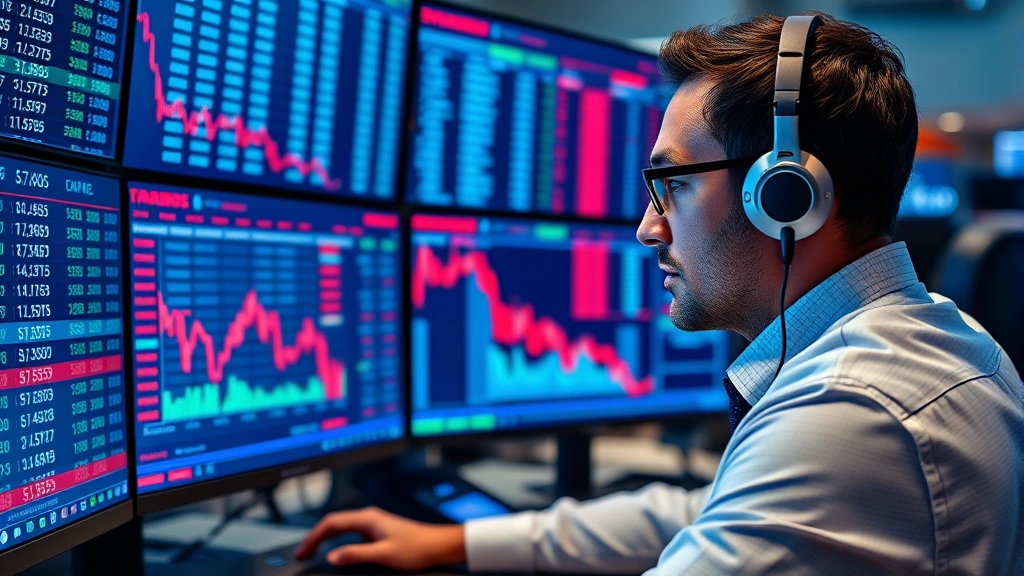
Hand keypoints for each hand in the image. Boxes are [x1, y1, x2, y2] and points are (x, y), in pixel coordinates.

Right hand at [294, 506, 466, 569]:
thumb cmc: (417, 548)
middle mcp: (369, 517)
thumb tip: (332, 556)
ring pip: (341, 528)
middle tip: (301, 553)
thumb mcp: (383, 554)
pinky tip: (336, 551)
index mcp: (367, 518)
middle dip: (315, 537)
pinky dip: (337, 541)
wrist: (438, 545)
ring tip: (312, 552)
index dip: (313, 537)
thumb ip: (356, 554)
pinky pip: (351, 533)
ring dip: (325, 538)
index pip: (330, 523)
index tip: (302, 551)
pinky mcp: (378, 531)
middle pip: (333, 523)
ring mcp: (373, 523)